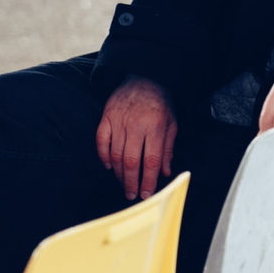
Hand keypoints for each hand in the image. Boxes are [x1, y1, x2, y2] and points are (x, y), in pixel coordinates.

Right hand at [96, 76, 177, 200]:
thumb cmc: (161, 104)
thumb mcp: (172, 124)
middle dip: (131, 182)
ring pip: (115, 154)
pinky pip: (101, 140)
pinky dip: (103, 155)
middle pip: (131, 162)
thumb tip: (164, 172)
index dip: (148, 181)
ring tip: (123, 184)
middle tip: (131, 195)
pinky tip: (109, 166)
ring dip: (118, 173)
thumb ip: (168, 148)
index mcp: (155, 127)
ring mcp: (119, 121)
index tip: (146, 194)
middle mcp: (136, 125)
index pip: (151, 161)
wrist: (145, 77)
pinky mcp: (107, 117)